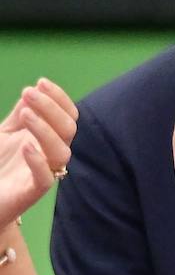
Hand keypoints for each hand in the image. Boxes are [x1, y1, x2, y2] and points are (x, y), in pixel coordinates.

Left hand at [0, 79, 77, 226]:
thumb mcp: (5, 134)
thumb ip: (19, 115)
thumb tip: (32, 92)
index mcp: (50, 138)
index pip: (68, 115)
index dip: (59, 97)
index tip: (40, 82)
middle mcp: (52, 153)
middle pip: (68, 128)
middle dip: (50, 107)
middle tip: (28, 92)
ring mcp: (46, 172)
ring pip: (62, 151)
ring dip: (45, 129)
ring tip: (25, 114)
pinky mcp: (33, 192)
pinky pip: (44, 177)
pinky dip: (38, 160)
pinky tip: (26, 146)